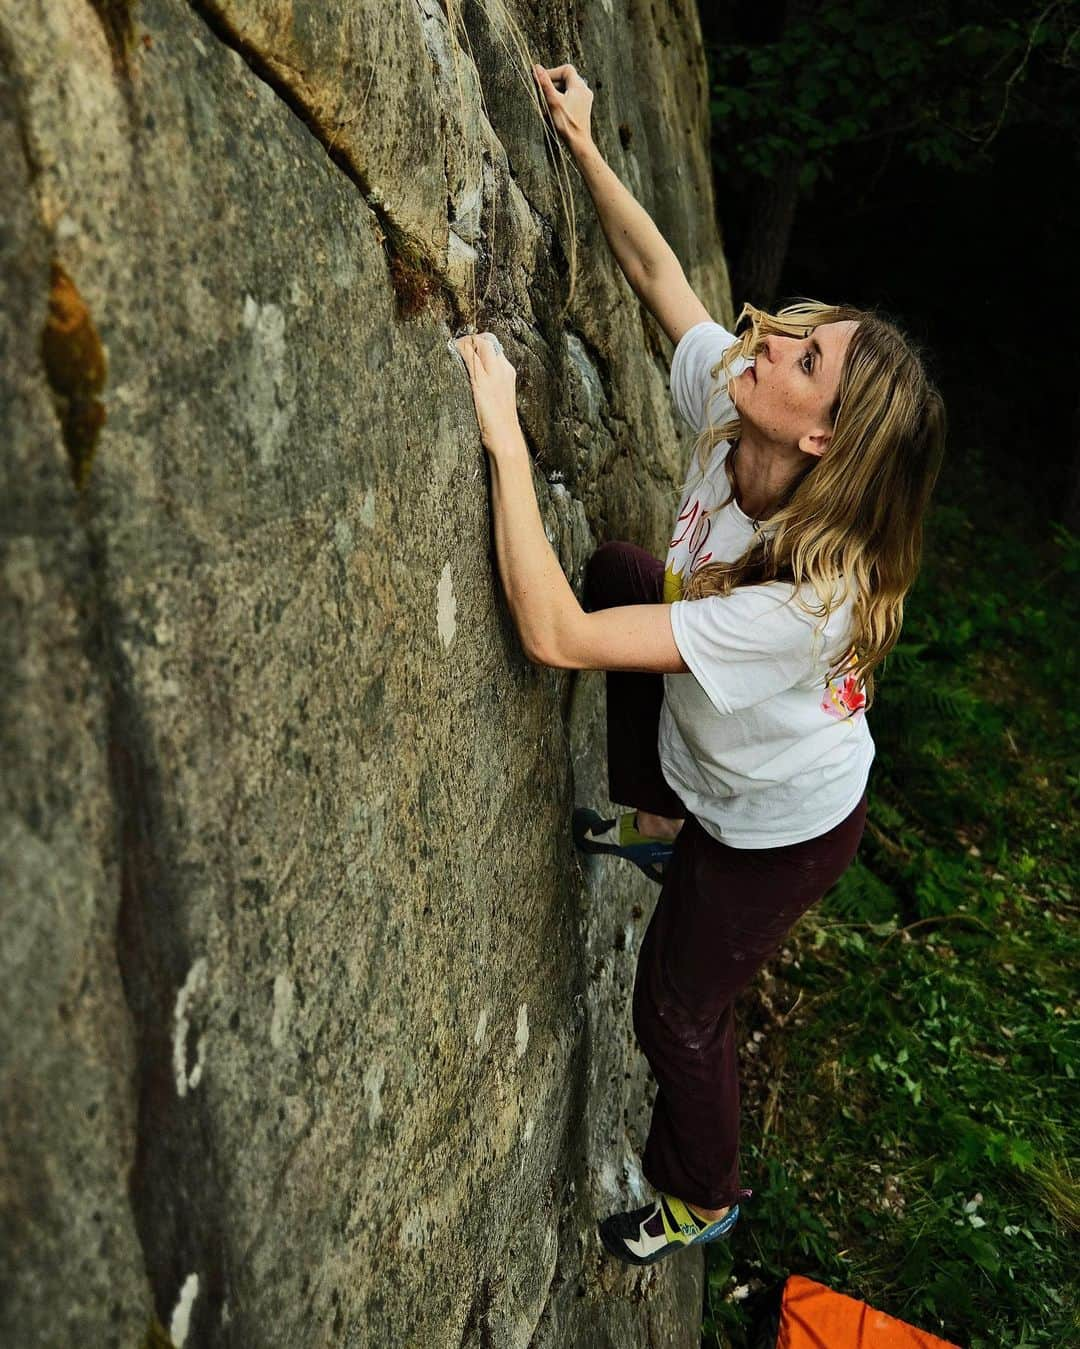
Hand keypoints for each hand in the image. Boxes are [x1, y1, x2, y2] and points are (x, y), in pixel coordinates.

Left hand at [454, 333, 521, 452]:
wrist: (505, 437)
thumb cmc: (499, 423)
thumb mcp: (499, 398)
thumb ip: (490, 385)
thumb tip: (474, 380)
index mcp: (507, 371)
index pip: (493, 346)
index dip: (478, 343)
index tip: (466, 346)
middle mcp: (502, 369)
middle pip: (486, 341)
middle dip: (470, 339)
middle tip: (456, 345)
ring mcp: (492, 373)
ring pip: (478, 344)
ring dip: (463, 342)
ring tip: (452, 348)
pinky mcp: (481, 381)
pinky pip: (470, 355)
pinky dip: (459, 349)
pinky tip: (451, 352)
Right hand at [532, 63, 593, 153]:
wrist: (579, 142)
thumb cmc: (567, 124)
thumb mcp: (553, 101)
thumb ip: (545, 83)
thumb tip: (536, 68)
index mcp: (579, 86)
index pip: (566, 69)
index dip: (553, 72)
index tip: (543, 80)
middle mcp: (585, 90)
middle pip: (567, 78)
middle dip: (553, 83)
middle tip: (543, 93)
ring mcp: (585, 99)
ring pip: (568, 88)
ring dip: (556, 93)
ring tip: (549, 103)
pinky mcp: (583, 107)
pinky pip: (571, 97)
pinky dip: (562, 100)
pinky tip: (555, 110)